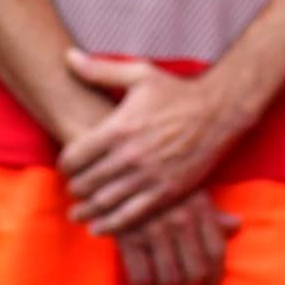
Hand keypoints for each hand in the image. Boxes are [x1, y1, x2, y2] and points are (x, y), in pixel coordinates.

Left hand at [59, 51, 241, 234]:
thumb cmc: (178, 91)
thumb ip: (99, 70)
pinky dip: (110, 224)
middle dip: (74, 188)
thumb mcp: (139, 74)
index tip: (67, 167)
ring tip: (79, 212)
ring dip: (86, 210)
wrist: (220, 110)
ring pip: (104, 202)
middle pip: (85, 182)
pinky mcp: (168, 191)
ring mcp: (149, 176)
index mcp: (119, 128)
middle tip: (73, 189)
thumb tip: (67, 56)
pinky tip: (99, 227)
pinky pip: (131, 215)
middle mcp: (131, 155)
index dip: (64, 165)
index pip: (74, 157)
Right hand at [116, 189, 241, 284]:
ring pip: (169, 280)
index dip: (215, 278)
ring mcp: (153, 229)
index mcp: (199, 207)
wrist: (118, 177)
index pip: (216, 252)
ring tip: (163, 284)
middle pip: (195, 272)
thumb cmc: (159, 192)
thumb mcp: (189, 194)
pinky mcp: (128, 239)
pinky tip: (144, 282)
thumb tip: (236, 226)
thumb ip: (212, 214)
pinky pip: (141, 279)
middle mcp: (180, 219)